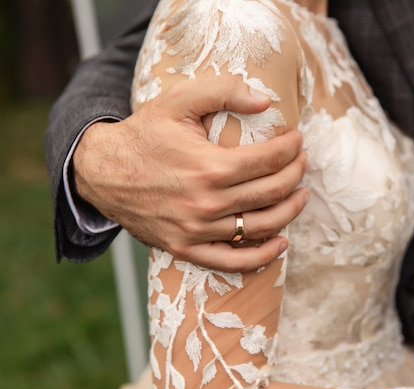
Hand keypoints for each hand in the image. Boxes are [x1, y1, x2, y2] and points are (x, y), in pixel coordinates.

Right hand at [73, 77, 307, 270]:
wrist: (102, 170)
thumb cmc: (144, 134)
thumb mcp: (178, 100)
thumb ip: (224, 92)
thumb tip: (266, 102)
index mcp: (209, 166)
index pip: (269, 161)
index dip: (291, 149)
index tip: (298, 140)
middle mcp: (207, 203)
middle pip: (272, 192)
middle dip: (296, 174)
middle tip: (302, 162)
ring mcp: (197, 230)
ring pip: (261, 227)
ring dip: (290, 211)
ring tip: (302, 195)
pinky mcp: (186, 248)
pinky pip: (232, 261)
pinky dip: (262, 256)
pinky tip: (281, 243)